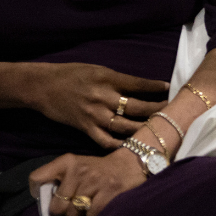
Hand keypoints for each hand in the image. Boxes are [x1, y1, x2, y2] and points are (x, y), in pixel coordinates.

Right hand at [26, 63, 167, 149]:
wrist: (44, 86)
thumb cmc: (72, 74)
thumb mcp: (97, 69)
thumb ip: (117, 79)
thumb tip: (140, 87)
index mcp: (108, 78)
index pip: (138, 84)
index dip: (156, 88)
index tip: (171, 89)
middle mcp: (103, 97)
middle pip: (136, 107)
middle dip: (156, 110)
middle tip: (172, 112)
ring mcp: (94, 114)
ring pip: (125, 126)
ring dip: (142, 129)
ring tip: (158, 130)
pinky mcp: (85, 128)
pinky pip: (105, 140)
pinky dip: (119, 144)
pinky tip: (132, 146)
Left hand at [31, 149, 148, 215]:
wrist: (129, 165)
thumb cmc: (97, 170)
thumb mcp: (75, 166)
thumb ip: (57, 178)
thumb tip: (38, 198)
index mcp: (67, 162)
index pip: (37, 177)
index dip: (36, 191)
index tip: (45, 196)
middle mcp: (79, 170)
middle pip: (56, 206)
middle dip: (63, 210)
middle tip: (72, 203)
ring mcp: (95, 182)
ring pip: (73, 213)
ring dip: (79, 213)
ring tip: (87, 202)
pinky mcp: (108, 192)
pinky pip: (90, 215)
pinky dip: (93, 214)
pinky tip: (98, 203)